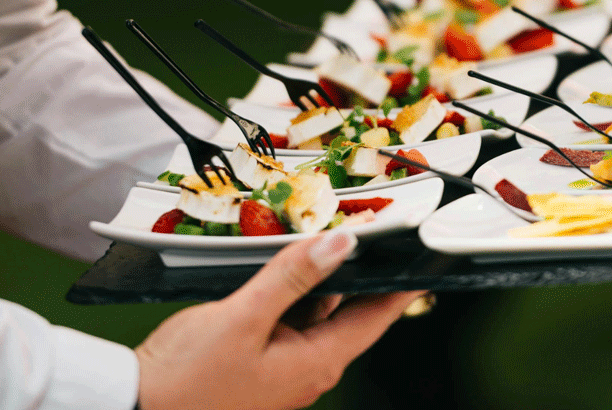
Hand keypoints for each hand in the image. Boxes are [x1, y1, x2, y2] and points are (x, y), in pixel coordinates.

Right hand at [135, 232, 421, 409]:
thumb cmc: (184, 379)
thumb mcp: (243, 318)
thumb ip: (293, 277)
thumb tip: (342, 244)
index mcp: (316, 362)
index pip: (377, 316)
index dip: (404, 284)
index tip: (427, 257)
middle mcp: (307, 369)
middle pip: (350, 312)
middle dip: (363, 272)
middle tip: (378, 231)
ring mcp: (284, 369)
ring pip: (319, 314)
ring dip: (325, 279)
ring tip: (333, 236)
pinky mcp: (260, 364)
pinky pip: (290, 322)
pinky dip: (294, 293)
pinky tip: (286, 266)